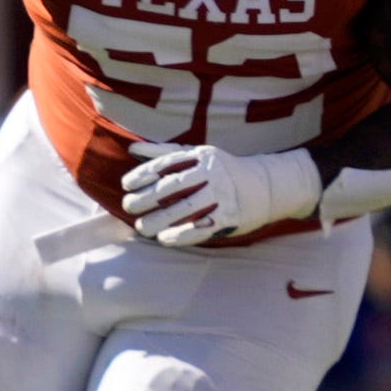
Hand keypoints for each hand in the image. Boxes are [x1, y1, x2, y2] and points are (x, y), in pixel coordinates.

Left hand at [118, 140, 322, 245]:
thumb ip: (164, 154)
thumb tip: (131, 150)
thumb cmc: (221, 170)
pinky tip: (165, 240)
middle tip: (128, 207)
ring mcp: (222, 195)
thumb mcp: (196, 156)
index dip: (144, 174)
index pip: (167, 164)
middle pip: (173, 187)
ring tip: (142, 228)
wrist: (264, 186)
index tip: (126, 185)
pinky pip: (202, 227)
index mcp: (202, 156)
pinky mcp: (230, 217)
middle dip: (146, 198)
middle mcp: (212, 173)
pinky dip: (182, 235)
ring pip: (185, 209)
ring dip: (159, 220)